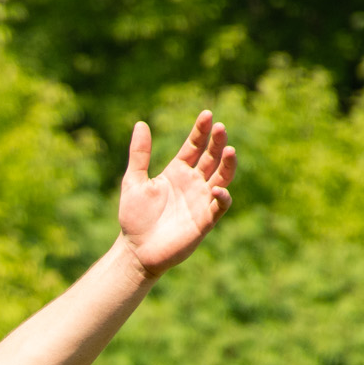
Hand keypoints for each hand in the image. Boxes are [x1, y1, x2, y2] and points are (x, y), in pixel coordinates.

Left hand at [117, 111, 235, 278]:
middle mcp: (193, 183)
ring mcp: (201, 200)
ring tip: (230, 150)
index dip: (201, 131)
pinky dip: (221, 196)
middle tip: (221, 127)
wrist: (135, 250)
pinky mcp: (204, 220)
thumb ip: (139, 154)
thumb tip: (140, 124)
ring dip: (227, 165)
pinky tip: (216, 188)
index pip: (194, 146)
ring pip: (222, 178)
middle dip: (217, 142)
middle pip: (211, 158)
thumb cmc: (134, 217)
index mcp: (177, 171)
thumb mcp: (133, 182)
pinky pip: (219, 206)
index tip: (207, 114)